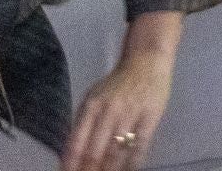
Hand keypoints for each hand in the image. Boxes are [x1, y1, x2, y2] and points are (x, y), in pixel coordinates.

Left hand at [60, 26, 176, 170]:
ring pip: (116, 153)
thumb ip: (83, 124)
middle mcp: (108, 112)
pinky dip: (133, 164)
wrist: (147, 61)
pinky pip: (140, 147)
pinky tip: (128, 170)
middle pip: (95, 152)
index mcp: (91, 107)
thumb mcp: (94, 98)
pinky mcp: (150, 117)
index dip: (71, 166)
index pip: (76, 144)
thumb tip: (72, 156)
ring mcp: (130, 114)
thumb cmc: (117, 83)